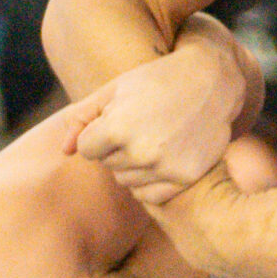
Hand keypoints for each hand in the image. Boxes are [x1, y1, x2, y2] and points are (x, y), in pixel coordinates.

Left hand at [58, 36, 255, 204]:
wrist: (211, 82)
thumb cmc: (156, 81)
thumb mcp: (113, 90)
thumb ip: (81, 119)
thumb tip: (65, 152)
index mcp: (117, 127)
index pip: (87, 149)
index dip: (100, 132)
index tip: (121, 116)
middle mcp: (140, 152)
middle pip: (107, 165)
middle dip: (117, 147)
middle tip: (144, 123)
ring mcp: (165, 168)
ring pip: (127, 181)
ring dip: (134, 165)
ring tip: (155, 137)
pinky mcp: (184, 178)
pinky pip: (150, 196)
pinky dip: (152, 181)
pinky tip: (164, 157)